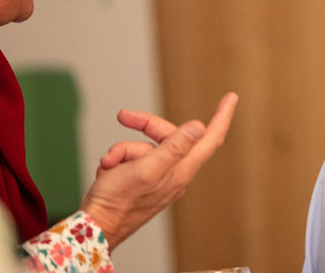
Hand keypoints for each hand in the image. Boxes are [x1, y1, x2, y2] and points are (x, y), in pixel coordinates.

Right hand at [80, 92, 237, 249]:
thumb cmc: (118, 202)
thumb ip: (174, 147)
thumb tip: (199, 126)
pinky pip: (132, 159)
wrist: (94, 227)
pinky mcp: (140, 181)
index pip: (211, 139)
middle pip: (168, 135)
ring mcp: (157, 177)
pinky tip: (107, 174)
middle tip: (123, 116)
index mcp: (182, 170)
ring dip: (122, 151)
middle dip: (144, 125)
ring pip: (143, 147)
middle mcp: (174, 173)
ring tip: (109, 166)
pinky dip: (117, 162)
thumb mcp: (147, 169)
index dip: (222, 117)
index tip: (231, 97)